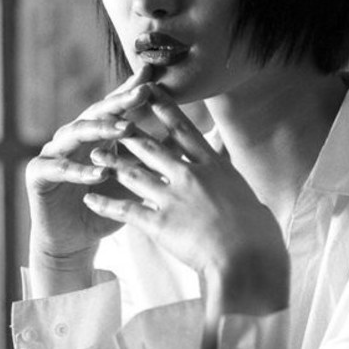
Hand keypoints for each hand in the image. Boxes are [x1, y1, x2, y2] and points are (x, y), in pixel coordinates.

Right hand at [24, 67, 161, 289]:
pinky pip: (59, 168)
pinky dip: (79, 170)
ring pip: (75, 132)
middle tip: (142, 92)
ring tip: (123, 129)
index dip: (132, 91)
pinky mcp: (38, 174)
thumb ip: (159, 158)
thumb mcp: (138, 179)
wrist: (75, 238)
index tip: (154, 76)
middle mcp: (73, 135)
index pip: (117, 107)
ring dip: (100, 130)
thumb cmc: (109, 206)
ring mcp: (53, 151)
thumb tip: (200, 140)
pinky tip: (98, 173)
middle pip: (97, 112)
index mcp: (95, 133)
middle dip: (120, 102)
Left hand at [83, 84, 289, 319]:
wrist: (247, 256)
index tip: (152, 92)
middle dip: (130, 133)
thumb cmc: (258, 234)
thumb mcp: (249, 200)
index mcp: (213, 168)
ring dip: (112, 163)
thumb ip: (236, 193)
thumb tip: (247, 194)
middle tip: (112, 121)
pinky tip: (90, 199)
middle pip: (153, 148)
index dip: (166, 110)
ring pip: (134, 174)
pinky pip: (126, 210)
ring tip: (95, 154)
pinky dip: (105, 204)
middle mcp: (190, 176)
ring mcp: (173, 198)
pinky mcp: (159, 223)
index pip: (185, 132)